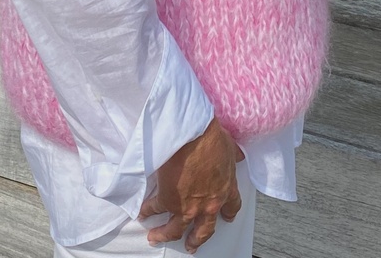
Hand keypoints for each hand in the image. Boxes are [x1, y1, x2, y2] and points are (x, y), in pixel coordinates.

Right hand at [138, 117, 243, 253]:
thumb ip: (232, 154)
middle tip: (191, 245)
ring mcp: (187, 205)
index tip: (226, 218)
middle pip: (204, 230)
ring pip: (175, 229)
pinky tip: (142, 212)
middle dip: (197, 239)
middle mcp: (208, 203)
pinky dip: (147, 211)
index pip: (231, 206)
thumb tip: (238, 153)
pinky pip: (155, 209)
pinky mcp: (167, 200)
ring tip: (156, 237)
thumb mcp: (229, 146)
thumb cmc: (210, 137)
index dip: (228, 213)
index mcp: (226, 189)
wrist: (191, 135)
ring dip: (165, 234)